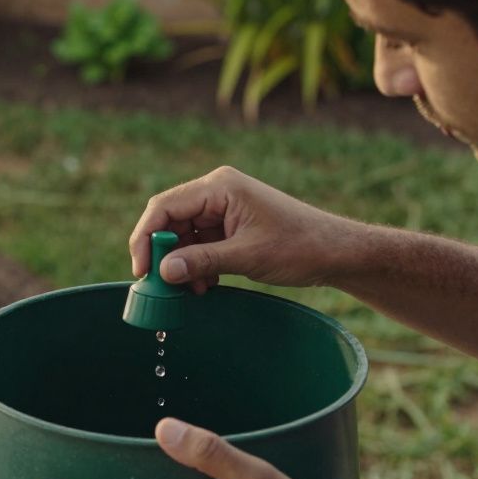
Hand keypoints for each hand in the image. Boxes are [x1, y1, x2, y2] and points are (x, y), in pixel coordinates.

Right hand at [129, 166, 363, 293]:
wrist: (336, 252)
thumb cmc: (300, 245)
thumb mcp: (248, 256)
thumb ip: (203, 261)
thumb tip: (163, 272)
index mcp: (219, 187)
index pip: (164, 207)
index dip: (146, 239)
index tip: (142, 271)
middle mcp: (217, 192)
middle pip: (169, 221)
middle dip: (163, 255)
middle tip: (161, 287)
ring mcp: (223, 209)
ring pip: (183, 236)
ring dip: (181, 265)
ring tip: (191, 291)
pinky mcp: (230, 227)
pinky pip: (199, 245)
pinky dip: (196, 266)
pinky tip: (205, 286)